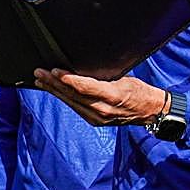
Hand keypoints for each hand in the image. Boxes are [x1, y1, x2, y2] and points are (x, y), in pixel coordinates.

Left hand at [34, 69, 167, 126]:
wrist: (149, 112)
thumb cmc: (139, 91)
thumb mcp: (124, 78)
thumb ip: (103, 77)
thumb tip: (82, 68)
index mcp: (112, 96)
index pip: (83, 87)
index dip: (67, 79)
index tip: (53, 71)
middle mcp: (102, 110)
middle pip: (72, 95)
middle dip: (54, 83)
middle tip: (39, 72)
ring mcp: (97, 117)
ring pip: (70, 102)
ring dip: (54, 91)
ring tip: (40, 81)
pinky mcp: (94, 121)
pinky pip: (75, 107)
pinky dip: (64, 98)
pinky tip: (55, 91)